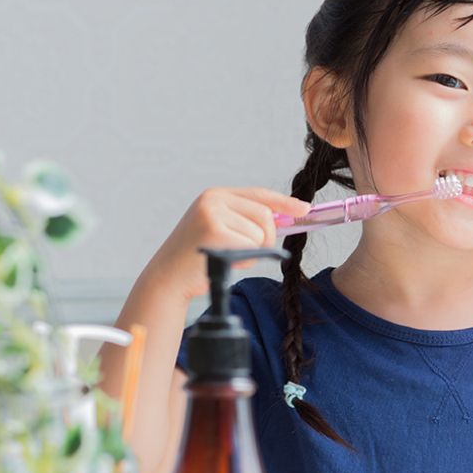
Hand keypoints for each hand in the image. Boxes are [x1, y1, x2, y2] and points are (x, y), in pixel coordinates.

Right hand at [143, 188, 310, 301]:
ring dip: (251, 253)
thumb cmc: (198, 257)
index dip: (284, 202)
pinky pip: (251, 247)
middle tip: (250, 253)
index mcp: (215, 195)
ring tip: (227, 256)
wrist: (168, 278)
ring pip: (260, 234)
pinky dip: (243, 261)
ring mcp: (212, 213)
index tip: (304, 208)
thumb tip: (287, 218)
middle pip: (265, 215)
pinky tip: (224, 262)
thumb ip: (247, 221)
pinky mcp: (215, 231)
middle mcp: (213, 199)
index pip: (259, 194)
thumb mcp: (222, 230)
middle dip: (267, 238)